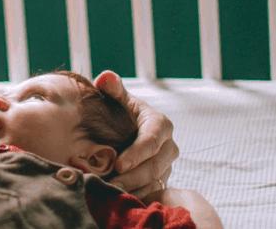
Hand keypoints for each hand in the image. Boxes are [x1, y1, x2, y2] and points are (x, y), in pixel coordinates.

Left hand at [95, 70, 178, 197]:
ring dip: (133, 188)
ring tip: (111, 192)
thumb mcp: (117, 98)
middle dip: (133, 176)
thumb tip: (106, 77)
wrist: (125, 129)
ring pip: (154, 181)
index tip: (119, 163)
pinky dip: (136, 195)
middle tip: (111, 183)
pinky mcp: (161, 180)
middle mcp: (169, 146)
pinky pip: (152, 192)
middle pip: (154, 166)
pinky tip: (119, 197)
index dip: (137, 153)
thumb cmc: (120, 111)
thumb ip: (112, 88)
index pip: (152, 140)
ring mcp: (167, 165)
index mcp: (160, 124)